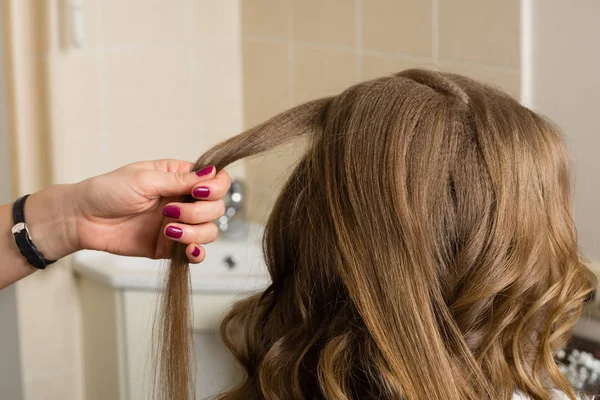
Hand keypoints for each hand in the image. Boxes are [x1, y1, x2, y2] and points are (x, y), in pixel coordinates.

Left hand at [68, 159, 229, 261]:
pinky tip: (188, 250)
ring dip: (195, 232)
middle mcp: (184, 200)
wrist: (82, 219)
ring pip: (209, 231)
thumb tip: (211, 173)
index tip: (197, 192)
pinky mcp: (170, 247)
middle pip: (217, 208)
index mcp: (180, 178)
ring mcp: (179, 224)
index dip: (216, 188)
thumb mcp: (145, 179)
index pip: (217, 181)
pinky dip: (197, 253)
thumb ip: (181, 180)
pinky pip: (195, 252)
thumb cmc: (107, 191)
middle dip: (198, 212)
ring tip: (168, 229)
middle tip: (170, 211)